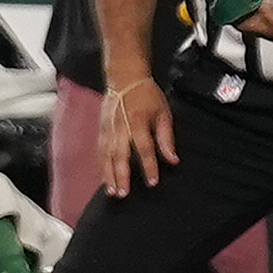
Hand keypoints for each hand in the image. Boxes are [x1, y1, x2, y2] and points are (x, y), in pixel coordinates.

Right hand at [99, 77, 175, 196]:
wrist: (124, 78)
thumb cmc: (147, 95)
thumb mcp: (163, 113)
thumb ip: (167, 138)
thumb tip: (173, 160)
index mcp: (138, 122)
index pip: (144, 149)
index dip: (149, 166)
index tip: (152, 182)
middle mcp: (120, 127)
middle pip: (119, 156)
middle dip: (121, 176)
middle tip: (123, 194)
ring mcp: (107, 128)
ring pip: (105, 156)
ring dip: (108, 175)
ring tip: (111, 191)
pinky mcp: (100, 129)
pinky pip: (99, 151)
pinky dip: (101, 166)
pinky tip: (104, 178)